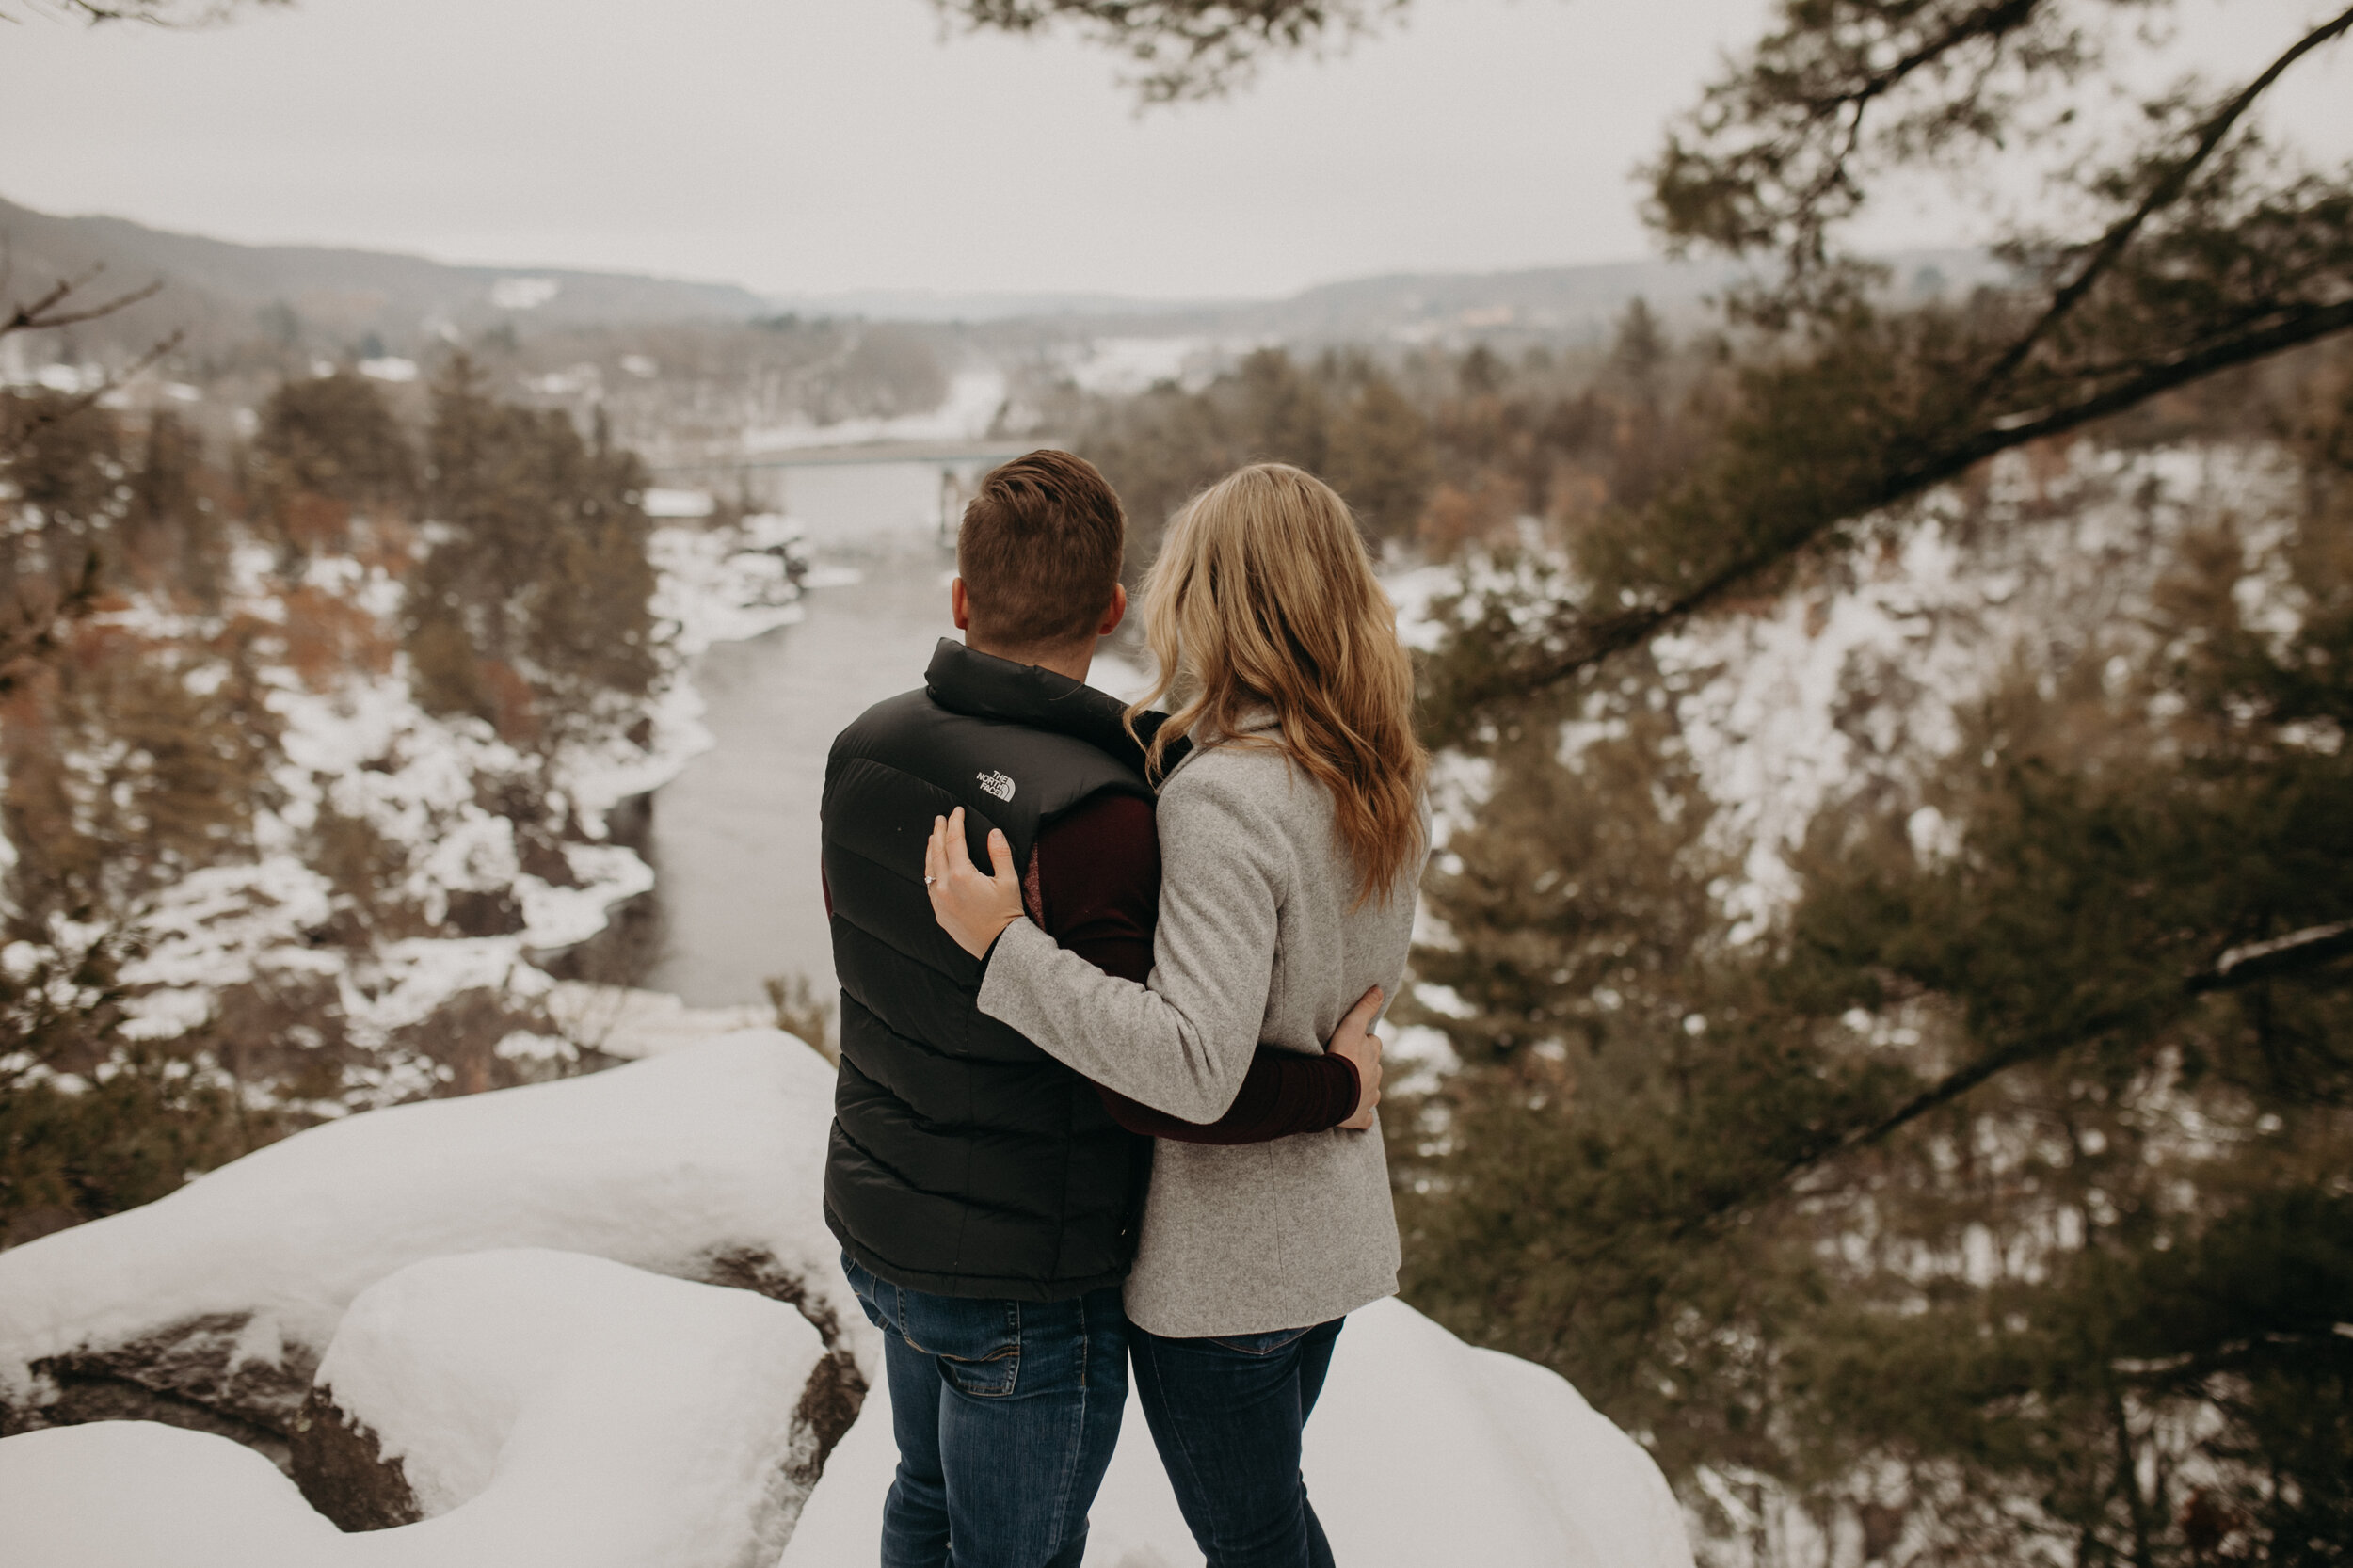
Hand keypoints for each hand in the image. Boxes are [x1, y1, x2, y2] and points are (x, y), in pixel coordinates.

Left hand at [925, 806, 1023, 958]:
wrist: (999, 946)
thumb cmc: (1006, 915)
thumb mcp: (1009, 881)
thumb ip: (1000, 853)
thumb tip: (994, 833)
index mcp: (962, 875)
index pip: (953, 840)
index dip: (955, 822)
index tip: (957, 811)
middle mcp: (945, 887)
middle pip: (937, 851)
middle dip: (938, 831)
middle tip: (940, 818)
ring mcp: (939, 901)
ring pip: (929, 868)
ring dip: (931, 850)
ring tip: (933, 837)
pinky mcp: (939, 912)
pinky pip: (930, 886)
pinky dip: (931, 870)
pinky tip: (934, 867)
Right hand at [1326, 985, 1383, 1130]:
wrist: (1332, 1090)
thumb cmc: (1340, 1057)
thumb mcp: (1351, 1027)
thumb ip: (1364, 1008)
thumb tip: (1379, 988)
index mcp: (1372, 1056)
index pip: (1372, 1044)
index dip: (1363, 1042)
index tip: (1353, 1043)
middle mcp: (1374, 1077)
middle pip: (1372, 1068)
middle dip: (1363, 1066)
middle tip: (1346, 1064)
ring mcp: (1368, 1098)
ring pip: (1370, 1091)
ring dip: (1361, 1089)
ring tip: (1346, 1087)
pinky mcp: (1359, 1117)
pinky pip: (1364, 1119)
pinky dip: (1361, 1117)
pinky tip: (1354, 1115)